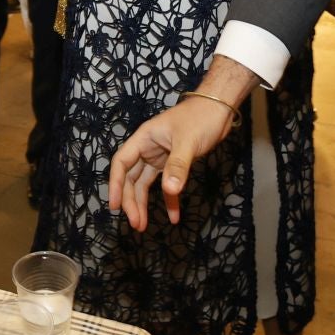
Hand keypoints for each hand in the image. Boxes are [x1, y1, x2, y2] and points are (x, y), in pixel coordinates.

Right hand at [108, 57, 257, 230]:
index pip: (122, 163)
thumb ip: (178, 166)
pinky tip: (173, 218)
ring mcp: (160, 157)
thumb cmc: (200, 118)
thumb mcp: (188, 142)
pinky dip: (169, 201)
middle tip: (136, 223)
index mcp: (144, 139)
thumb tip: (170, 191)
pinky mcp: (174, 163)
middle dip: (132, 201)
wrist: (219, 109)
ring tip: (143, 226)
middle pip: (132, 177)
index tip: (115, 206)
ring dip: (144, 204)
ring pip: (146, 184)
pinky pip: (167, 185)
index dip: (115, 184)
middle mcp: (148, 148)